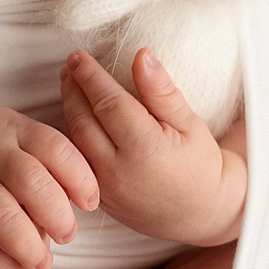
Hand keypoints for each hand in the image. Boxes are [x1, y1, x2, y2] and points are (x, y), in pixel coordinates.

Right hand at [0, 105, 100, 268]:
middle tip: (68, 238)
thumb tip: (84, 190)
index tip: (90, 204)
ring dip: (24, 245)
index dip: (80, 177)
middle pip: (32, 182)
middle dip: (56, 216)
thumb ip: (43, 153)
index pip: (56, 148)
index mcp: (16, 130)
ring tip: (39, 266)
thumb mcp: (10, 130)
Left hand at [58, 48, 246, 244]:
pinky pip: (76, 160)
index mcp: (146, 150)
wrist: (199, 213)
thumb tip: (142, 55)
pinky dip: (71, 133)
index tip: (78, 55)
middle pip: (84, 120)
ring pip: (75, 141)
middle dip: (74, 88)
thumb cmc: (199, 164)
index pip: (109, 103)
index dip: (90, 76)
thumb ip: (162, 90)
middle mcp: (119, 171)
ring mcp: (105, 189)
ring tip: (69, 82)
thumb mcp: (190, 122)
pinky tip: (74, 113)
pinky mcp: (98, 198)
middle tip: (70, 63)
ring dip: (69, 108)